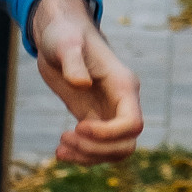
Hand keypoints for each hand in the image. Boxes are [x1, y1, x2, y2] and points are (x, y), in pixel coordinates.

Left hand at [28, 0, 142, 165]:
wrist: (59, 34)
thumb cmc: (64, 34)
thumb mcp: (65, 43)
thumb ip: (73, 61)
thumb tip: (81, 83)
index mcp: (123, 85)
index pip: (132, 124)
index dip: (108, 134)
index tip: (79, 126)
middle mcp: (121, 102)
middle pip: (126, 145)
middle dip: (96, 150)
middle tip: (66, 137)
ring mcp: (108, 112)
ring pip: (113, 151)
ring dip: (88, 158)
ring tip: (60, 149)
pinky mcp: (93, 118)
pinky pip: (97, 148)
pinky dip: (81, 156)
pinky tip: (60, 151)